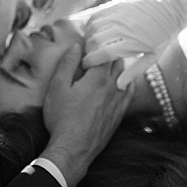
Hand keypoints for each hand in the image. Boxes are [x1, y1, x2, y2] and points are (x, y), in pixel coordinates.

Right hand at [41, 46, 132, 186]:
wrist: (73, 150)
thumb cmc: (62, 118)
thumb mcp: (57, 87)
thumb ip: (68, 64)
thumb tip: (77, 46)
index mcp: (98, 78)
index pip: (104, 51)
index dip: (98, 41)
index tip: (91, 36)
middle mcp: (113, 87)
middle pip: (118, 60)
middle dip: (110, 50)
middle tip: (100, 45)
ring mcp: (119, 101)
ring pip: (125, 74)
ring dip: (118, 64)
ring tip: (110, 58)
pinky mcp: (120, 114)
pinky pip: (129, 91)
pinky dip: (127, 80)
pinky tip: (122, 79)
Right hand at [81, 0, 171, 67]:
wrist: (167, 10)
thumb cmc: (160, 38)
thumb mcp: (151, 57)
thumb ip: (134, 72)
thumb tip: (118, 86)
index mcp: (133, 43)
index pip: (105, 53)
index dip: (91, 61)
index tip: (85, 66)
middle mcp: (124, 28)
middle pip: (95, 41)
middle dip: (87, 51)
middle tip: (86, 58)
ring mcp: (119, 16)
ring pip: (93, 28)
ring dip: (87, 39)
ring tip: (88, 47)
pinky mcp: (116, 7)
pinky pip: (96, 17)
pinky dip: (90, 26)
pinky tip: (91, 34)